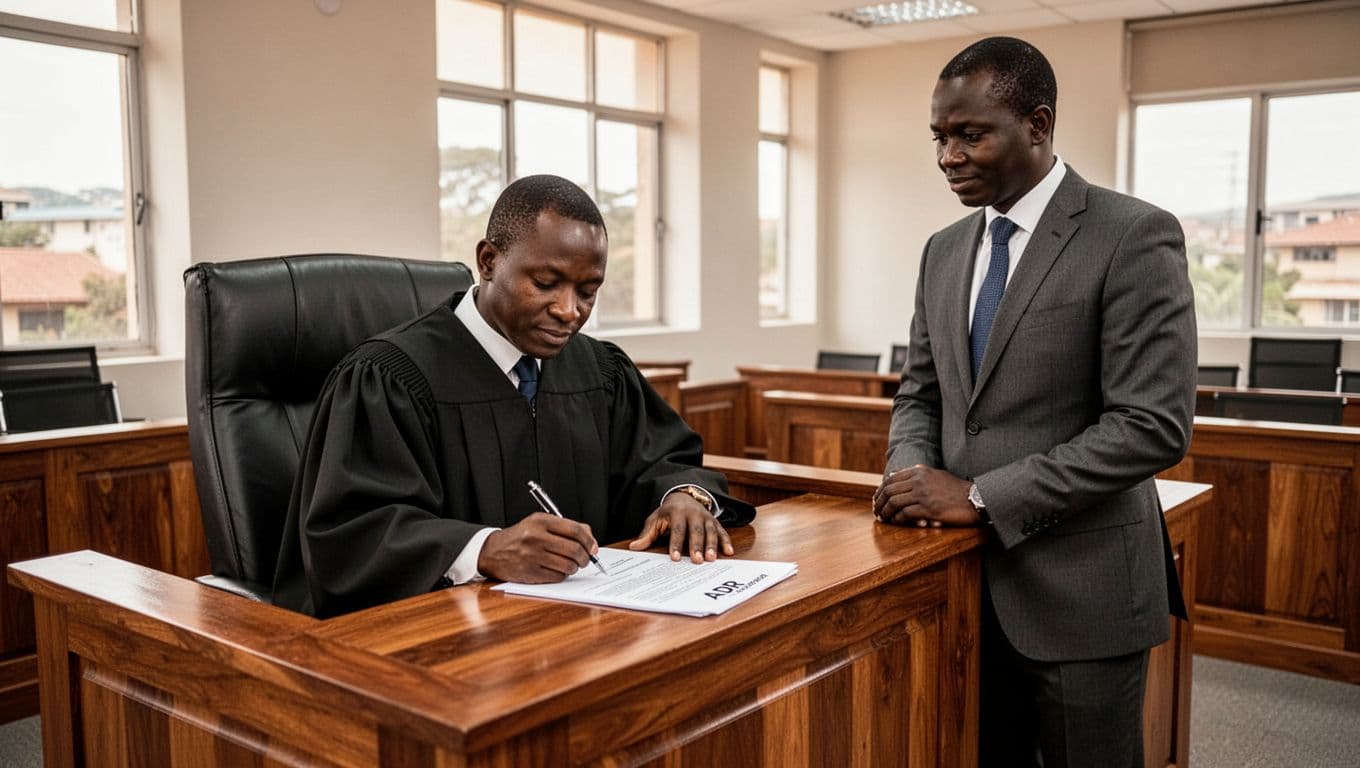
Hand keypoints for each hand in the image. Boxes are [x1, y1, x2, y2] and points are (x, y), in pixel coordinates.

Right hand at [478, 513, 597, 582]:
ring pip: (568, 565)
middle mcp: (536, 537)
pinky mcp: (530, 572)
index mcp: (540, 521)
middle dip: (585, 557)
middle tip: (585, 559)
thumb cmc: (520, 537)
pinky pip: (557, 576)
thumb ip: (566, 527)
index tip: (593, 547)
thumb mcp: (540, 523)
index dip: (589, 540)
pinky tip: (558, 570)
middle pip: (574, 549)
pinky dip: (562, 575)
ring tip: (571, 565)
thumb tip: (591, 539)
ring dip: (575, 567)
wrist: (492, 552)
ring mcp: (532, 556)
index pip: (574, 530)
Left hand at [629, 492, 733, 562]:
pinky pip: (722, 531)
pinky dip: (726, 541)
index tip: (675, 558)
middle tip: (697, 561)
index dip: (676, 544)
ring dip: (712, 545)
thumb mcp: (655, 520)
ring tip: (711, 559)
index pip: (677, 530)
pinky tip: (729, 552)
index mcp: (677, 512)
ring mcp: (705, 517)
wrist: (684, 496)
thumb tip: (634, 547)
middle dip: (696, 546)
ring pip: (710, 531)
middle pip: (695, 531)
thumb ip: (647, 534)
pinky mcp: (714, 521)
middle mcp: (693, 513)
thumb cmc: (668, 513)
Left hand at [872, 464, 979, 527]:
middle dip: (879, 503)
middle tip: (877, 512)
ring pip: (894, 503)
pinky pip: (905, 514)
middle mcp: (919, 480)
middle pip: (889, 491)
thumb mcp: (936, 475)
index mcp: (919, 471)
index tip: (877, 501)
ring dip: (886, 513)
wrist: (975, 498)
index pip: (890, 479)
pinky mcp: (929, 509)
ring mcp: (923, 494)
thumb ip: (917, 474)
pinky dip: (898, 520)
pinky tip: (897, 523)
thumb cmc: (956, 489)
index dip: (880, 491)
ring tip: (884, 519)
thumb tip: (895, 475)